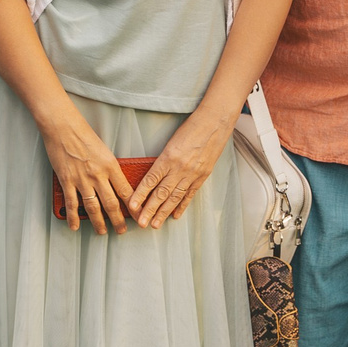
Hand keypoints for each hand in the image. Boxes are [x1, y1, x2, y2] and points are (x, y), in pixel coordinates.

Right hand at [43, 107, 135, 232]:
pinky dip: (73, 217)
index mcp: (111, 166)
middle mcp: (98, 175)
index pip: (126, 192)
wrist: (63, 127)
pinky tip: (75, 225)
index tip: (139, 216)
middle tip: (122, 230)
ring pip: (93, 207)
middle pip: (111, 204)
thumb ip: (110, 169)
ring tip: (103, 232)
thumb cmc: (84, 135)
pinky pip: (71, 203)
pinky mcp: (67, 181)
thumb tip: (117, 185)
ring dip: (99, 222)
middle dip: (118, 220)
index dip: (134, 207)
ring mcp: (82, 180)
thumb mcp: (104, 151)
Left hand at [127, 108, 237, 228]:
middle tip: (141, 224)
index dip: (140, 195)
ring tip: (155, 224)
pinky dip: (182, 206)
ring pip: (175, 197)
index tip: (132, 207)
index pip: (150, 180)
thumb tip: (152, 177)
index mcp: (168, 157)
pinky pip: (190, 194)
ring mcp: (192, 173)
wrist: (215, 122)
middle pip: (161, 193)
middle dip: (150, 210)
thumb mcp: (172, 141)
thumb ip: (163, 159)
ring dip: (164, 212)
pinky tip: (175, 215)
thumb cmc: (192, 126)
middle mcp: (179, 168)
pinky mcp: (203, 175)